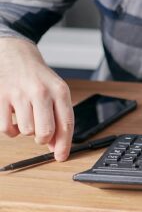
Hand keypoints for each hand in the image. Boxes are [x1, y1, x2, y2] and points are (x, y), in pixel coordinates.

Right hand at [0, 38, 73, 160]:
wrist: (16, 55)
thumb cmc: (38, 78)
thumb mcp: (55, 92)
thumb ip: (58, 117)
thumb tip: (57, 146)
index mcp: (60, 91)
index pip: (66, 123)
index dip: (64, 144)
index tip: (62, 157)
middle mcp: (41, 92)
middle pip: (45, 132)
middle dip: (44, 139)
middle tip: (42, 135)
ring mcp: (20, 94)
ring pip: (26, 132)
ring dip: (27, 131)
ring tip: (28, 117)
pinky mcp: (1, 97)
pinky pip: (7, 129)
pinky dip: (11, 130)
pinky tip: (14, 119)